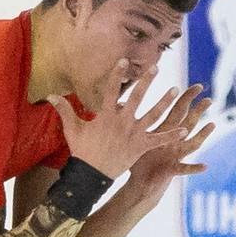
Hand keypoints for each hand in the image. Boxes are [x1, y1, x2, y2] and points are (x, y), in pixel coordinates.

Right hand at [46, 61, 186, 177]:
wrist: (91, 175)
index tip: (124, 61)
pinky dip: (171, 135)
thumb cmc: (82, 151)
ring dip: (164, 102)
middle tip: (156, 68)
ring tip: (175, 90)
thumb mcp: (72, 129)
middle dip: (146, 82)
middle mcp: (122, 122)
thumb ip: (64, 110)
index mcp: (106, 115)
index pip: (112, 90)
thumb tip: (50, 95)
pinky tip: (185, 129)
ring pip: (153, 115)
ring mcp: (133, 134)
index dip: (117, 75)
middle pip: (137, 98)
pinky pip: (159, 139)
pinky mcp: (141, 147)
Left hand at [125, 92, 215, 208]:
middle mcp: (174, 142)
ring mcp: (175, 155)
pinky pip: (184, 168)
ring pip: (192, 143)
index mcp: (165, 132)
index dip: (187, 98)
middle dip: (199, 111)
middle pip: (189, 123)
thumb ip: (131, 120)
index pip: (179, 111)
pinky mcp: (172, 169)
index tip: (198, 86)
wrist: (140, 184)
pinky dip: (194, 168)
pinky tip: (205, 166)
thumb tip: (120, 102)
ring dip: (203, 134)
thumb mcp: (136, 137)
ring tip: (212, 125)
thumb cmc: (138, 160)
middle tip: (209, 99)